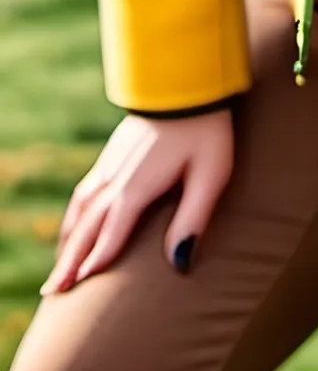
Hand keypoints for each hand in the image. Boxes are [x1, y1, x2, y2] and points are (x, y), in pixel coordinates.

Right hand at [40, 109, 233, 293]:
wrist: (188, 80)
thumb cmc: (207, 129)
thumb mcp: (211, 174)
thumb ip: (193, 219)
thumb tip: (179, 264)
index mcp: (137, 187)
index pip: (110, 234)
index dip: (95, 263)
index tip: (77, 290)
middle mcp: (117, 177)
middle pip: (86, 226)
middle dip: (70, 259)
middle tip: (54, 290)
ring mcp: (112, 161)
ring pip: (81, 207)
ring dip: (68, 238)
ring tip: (61, 264)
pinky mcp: (115, 149)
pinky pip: (86, 188)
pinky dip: (75, 213)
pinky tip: (77, 220)